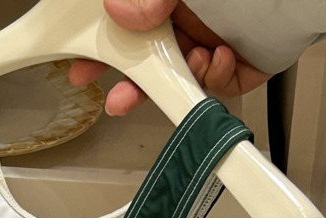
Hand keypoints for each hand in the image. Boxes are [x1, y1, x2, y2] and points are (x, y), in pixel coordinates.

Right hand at [69, 0, 271, 114]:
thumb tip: (122, 11)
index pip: (127, 25)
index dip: (101, 47)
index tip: (81, 66)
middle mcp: (192, 16)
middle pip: (148, 58)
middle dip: (130, 82)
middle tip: (115, 98)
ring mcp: (217, 39)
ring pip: (180, 75)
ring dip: (172, 82)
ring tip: (178, 72)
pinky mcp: (244, 64)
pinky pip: (218, 85)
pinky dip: (212, 79)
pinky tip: (215, 58)